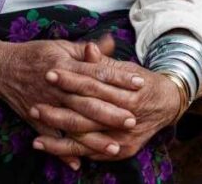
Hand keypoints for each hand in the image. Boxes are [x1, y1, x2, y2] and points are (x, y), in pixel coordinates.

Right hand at [0, 36, 142, 168]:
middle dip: (111, 113)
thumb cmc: (36, 54)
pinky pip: (51, 139)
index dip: (120, 79)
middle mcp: (58, 88)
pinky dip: (62, 153)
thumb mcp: (62, 45)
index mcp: (66, 66)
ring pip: (73, 125)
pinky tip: (79, 164)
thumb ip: (87, 49)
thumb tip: (110, 41)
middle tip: (133, 120)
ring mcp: (46, 106)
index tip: (140, 84)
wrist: (1, 68)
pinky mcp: (35, 121)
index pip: (98, 73)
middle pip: (88, 102)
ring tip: (115, 147)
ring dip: (94, 138)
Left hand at [31, 43, 182, 160]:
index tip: (50, 72)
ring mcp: (125, 137)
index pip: (94, 85)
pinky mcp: (122, 150)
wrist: (168, 104)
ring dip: (58, 138)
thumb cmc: (143, 83)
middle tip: (34, 106)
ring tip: (34, 134)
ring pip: (86, 139)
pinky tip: (49, 147)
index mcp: (128, 94)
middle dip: (58, 112)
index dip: (71, 79)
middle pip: (86, 116)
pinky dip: (69, 152)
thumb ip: (105, 63)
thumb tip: (88, 48)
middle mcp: (127, 117)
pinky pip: (91, 153)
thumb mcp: (127, 69)